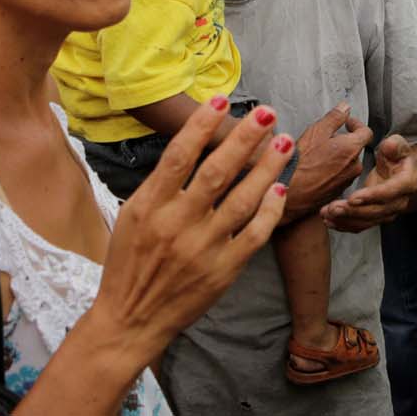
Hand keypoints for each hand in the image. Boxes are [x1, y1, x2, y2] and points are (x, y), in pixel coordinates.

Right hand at [81, 98, 292, 361]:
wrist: (131, 319)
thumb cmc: (130, 261)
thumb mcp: (132, 215)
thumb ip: (161, 184)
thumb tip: (194, 145)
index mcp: (149, 206)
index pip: (179, 155)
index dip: (201, 125)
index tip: (220, 98)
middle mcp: (176, 224)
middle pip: (217, 172)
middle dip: (245, 138)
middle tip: (268, 113)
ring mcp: (202, 249)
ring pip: (243, 200)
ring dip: (267, 169)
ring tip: (286, 143)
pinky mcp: (222, 271)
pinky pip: (253, 235)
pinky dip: (269, 211)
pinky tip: (279, 189)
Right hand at [282, 101, 374, 219]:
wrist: (290, 192)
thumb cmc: (301, 163)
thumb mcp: (316, 131)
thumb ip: (334, 117)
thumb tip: (344, 108)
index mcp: (351, 148)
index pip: (366, 132)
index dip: (356, 124)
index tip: (347, 123)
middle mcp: (354, 166)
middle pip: (356, 148)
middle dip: (344, 142)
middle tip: (327, 139)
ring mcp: (346, 181)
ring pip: (347, 164)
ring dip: (338, 158)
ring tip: (318, 156)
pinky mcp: (337, 192)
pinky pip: (339, 177)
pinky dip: (331, 172)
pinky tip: (316, 170)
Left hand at [320, 134, 416, 231]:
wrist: (400, 171)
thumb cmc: (396, 156)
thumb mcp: (397, 145)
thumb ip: (394, 145)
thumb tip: (389, 146)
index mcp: (406, 182)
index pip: (390, 192)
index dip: (372, 196)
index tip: (352, 197)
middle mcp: (400, 201)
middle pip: (377, 211)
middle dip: (353, 211)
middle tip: (333, 208)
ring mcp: (388, 211)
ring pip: (367, 221)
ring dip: (346, 220)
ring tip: (326, 214)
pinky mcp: (376, 217)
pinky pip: (361, 225)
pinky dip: (345, 225)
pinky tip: (329, 221)